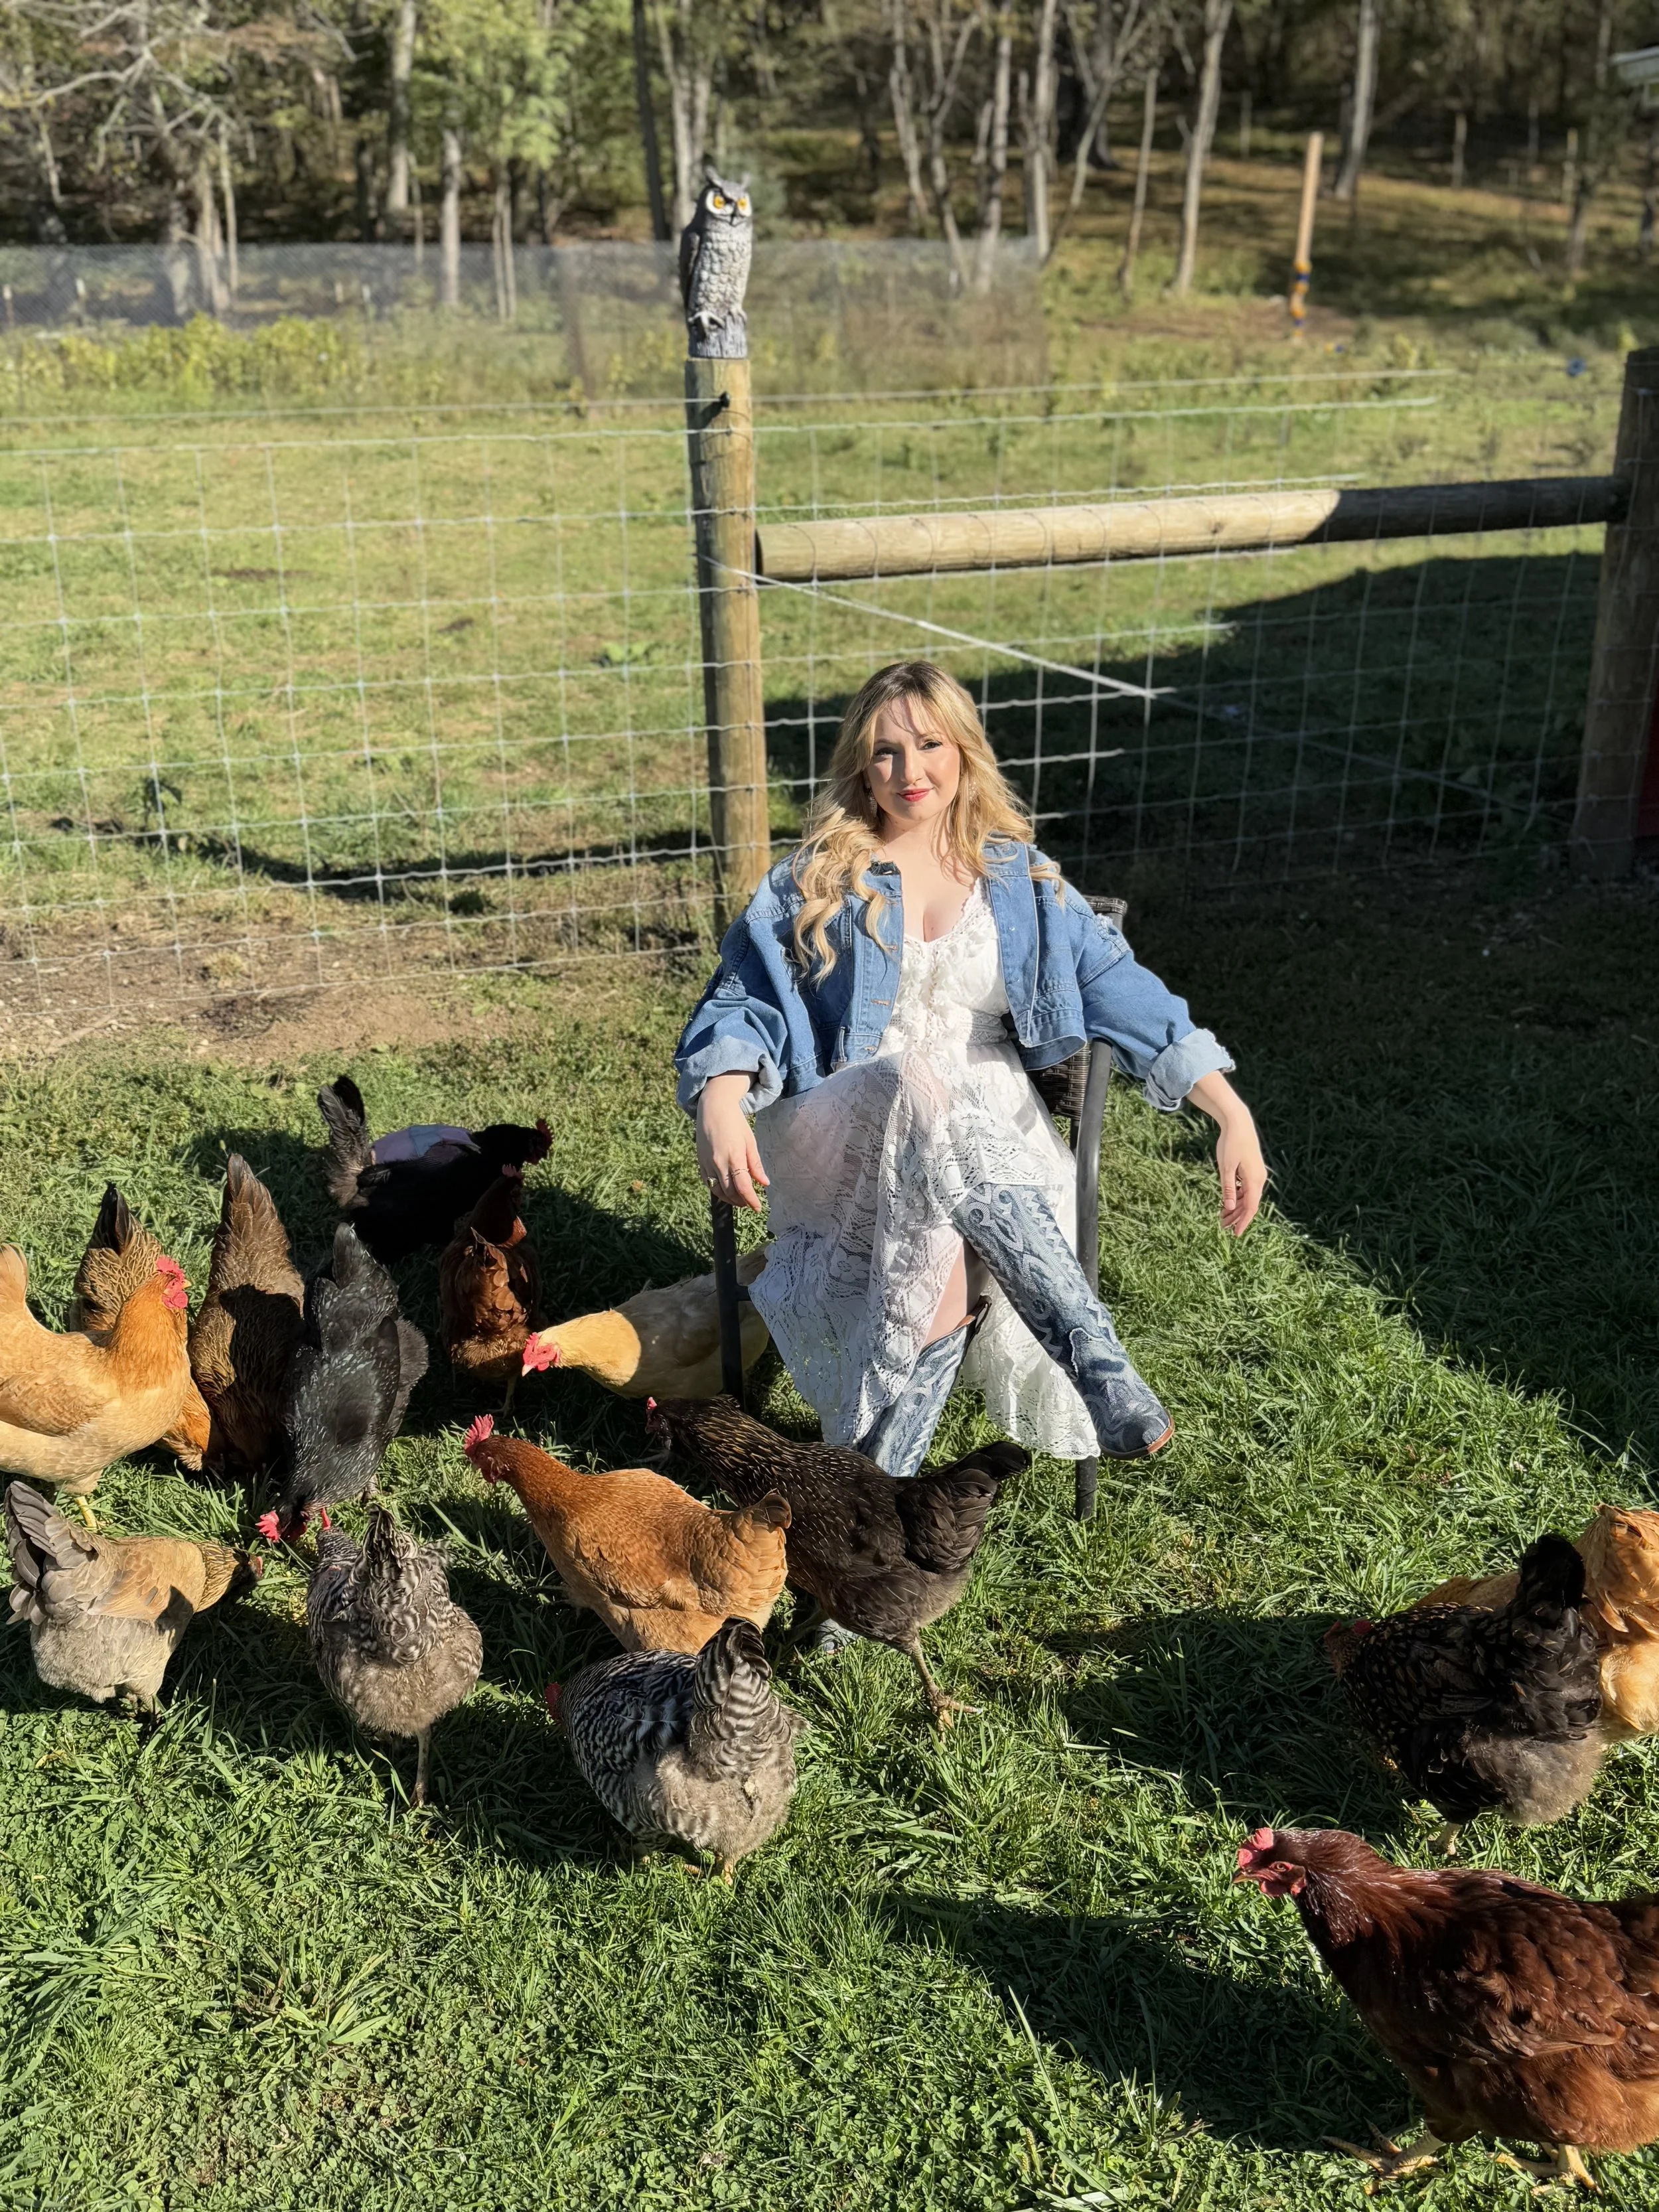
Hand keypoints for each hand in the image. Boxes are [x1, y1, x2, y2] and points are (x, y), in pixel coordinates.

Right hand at [695, 1071, 768, 1213]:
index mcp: (734, 1157)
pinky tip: (725, 1191)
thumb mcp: (750, 1141)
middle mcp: (718, 1163)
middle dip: (741, 1201)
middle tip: (750, 1204)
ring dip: (729, 1199)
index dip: (751, 1200)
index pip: (743, 1187)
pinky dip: (717, 1190)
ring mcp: (707, 1163)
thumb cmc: (735, 1123)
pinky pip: (708, 1182)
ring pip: (717, 1190)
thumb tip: (764, 1183)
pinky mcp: (700, 1162)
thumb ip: (755, 1164)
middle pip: (730, 1192)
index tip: (758, 1208)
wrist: (713, 1108)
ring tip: (739, 1200)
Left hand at [1186, 1072, 1266, 1237]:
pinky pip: (1246, 1188)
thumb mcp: (1225, 1168)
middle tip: (1222, 1227)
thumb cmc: (1231, 1144)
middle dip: (1236, 1217)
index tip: (1235, 1235)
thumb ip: (1228, 1189)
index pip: (1251, 1208)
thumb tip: (1230, 1208)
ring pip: (1247, 1197)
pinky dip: (1237, 1197)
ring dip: (1235, 1208)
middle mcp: (1259, 1179)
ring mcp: (1256, 1174)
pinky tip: (1226, 1202)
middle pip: (1249, 1204)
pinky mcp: (1252, 1169)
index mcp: (1254, 1180)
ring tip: (1222, 1218)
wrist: (1238, 1122)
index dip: (1243, 1222)